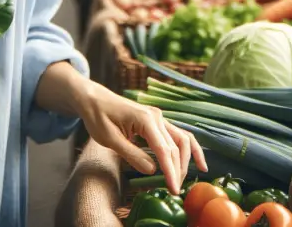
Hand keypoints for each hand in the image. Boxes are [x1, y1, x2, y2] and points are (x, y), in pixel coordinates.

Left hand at [76, 82, 207, 194]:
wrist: (94, 99)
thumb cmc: (98, 117)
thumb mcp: (109, 139)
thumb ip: (132, 155)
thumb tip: (153, 171)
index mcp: (145, 119)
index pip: (164, 150)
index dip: (170, 171)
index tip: (174, 189)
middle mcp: (157, 117)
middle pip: (176, 146)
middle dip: (178, 170)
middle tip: (175, 191)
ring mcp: (159, 118)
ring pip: (182, 140)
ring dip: (186, 161)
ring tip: (185, 180)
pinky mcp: (158, 122)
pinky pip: (178, 135)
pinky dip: (188, 149)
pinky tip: (197, 162)